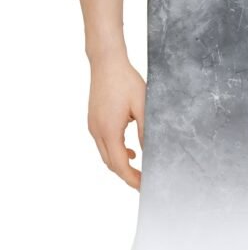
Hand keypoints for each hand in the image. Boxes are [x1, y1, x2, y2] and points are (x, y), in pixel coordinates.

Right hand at [87, 55, 144, 188]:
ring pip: (106, 155)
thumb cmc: (126, 81)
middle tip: (145, 182)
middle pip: (111, 164)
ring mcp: (93, 126)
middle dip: (127, 176)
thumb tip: (151, 151)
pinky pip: (105, 144)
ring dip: (122, 164)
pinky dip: (117, 152)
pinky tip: (132, 151)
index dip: (132, 178)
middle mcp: (97, 131)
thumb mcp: (143, 106)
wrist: (107, 63)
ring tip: (141, 170)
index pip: (120, 164)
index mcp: (109, 130)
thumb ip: (147, 130)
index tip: (145, 186)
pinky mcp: (94, 120)